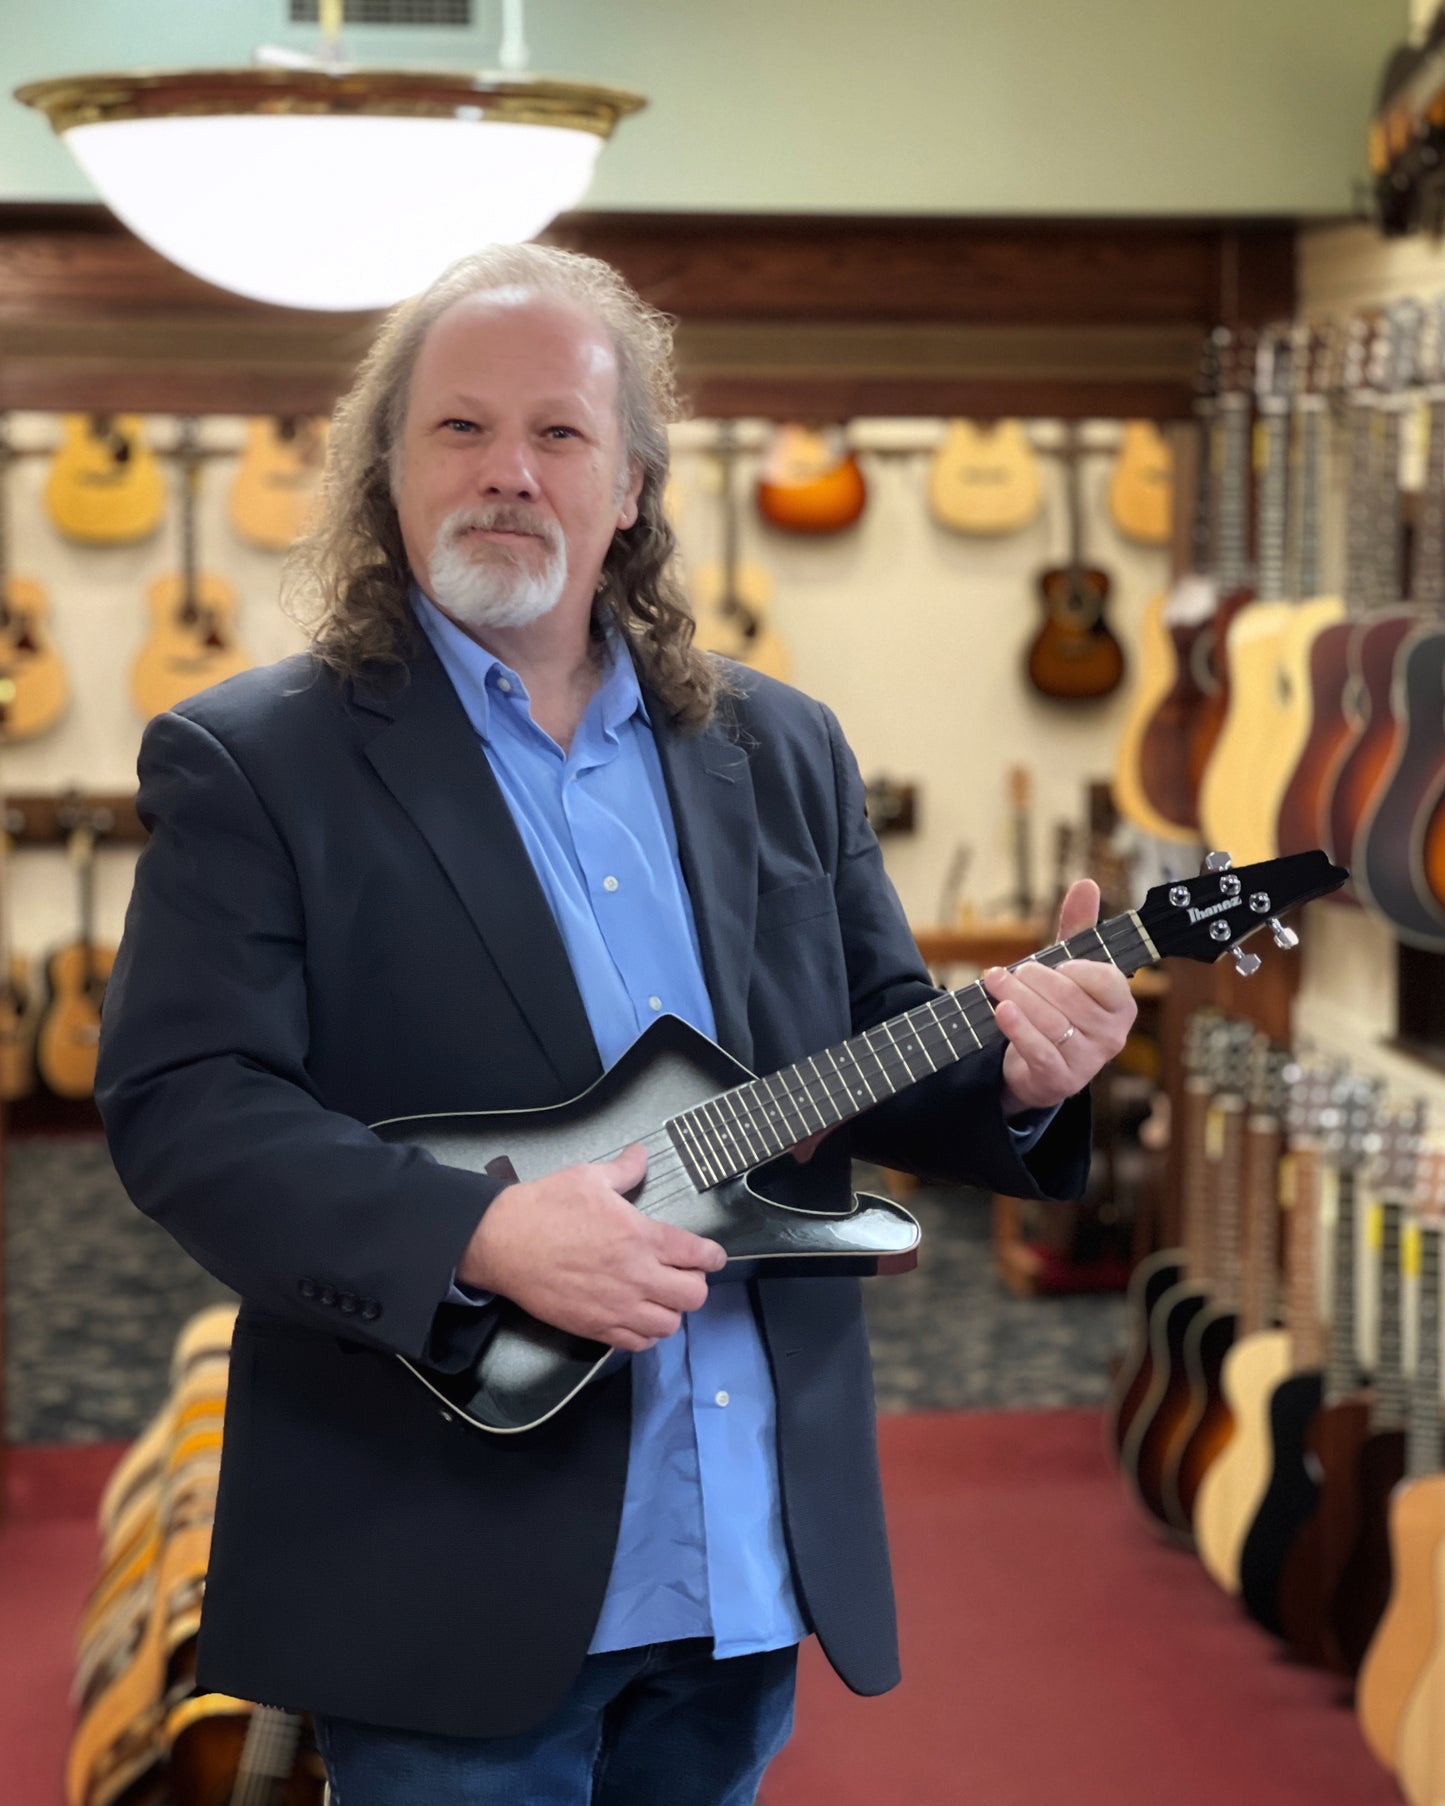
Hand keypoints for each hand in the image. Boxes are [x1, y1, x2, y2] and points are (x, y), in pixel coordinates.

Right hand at [455, 1142, 726, 1351]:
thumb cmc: (545, 1207)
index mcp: (641, 1236)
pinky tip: (638, 1317)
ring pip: (669, 1324)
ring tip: (660, 1296)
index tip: (712, 1256)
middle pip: (693, 1295)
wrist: (503, 1242)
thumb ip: (624, 1170)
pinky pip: (637, 1343)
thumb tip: (640, 1154)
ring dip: (671, 1310)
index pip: (698, 1254)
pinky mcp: (595, 1326)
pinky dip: (645, 1333)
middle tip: (682, 1273)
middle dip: (695, 1283)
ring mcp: (617, 1306)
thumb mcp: (588, 1177)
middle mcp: (637, 1276)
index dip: (712, 1256)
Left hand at [983, 878, 1136, 1114]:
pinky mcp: (1060, 1079)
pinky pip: (1039, 1050)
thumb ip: (1079, 928)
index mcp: (1121, 1006)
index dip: (1078, 969)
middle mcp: (1112, 1035)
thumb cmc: (1058, 1009)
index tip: (1056, 962)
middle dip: (1033, 980)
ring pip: (1051, 1022)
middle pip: (1070, 999)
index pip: (1107, 981)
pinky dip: (1018, 1029)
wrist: (1036, 1066)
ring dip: (1017, 998)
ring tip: (994, 982)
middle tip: (1008, 972)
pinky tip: (1001, 1011)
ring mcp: (1088, 1061)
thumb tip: (1086, 883)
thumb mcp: (1068, 967)